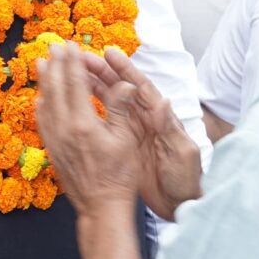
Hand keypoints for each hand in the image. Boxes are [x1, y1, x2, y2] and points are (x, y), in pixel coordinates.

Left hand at [34, 45, 143, 213]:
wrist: (101, 207)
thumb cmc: (120, 176)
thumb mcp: (126, 139)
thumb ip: (121, 109)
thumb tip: (125, 83)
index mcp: (84, 124)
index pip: (76, 84)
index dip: (72, 62)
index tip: (70, 45)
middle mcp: (64, 130)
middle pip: (56, 89)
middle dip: (55, 65)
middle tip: (53, 46)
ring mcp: (55, 141)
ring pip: (45, 103)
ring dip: (44, 81)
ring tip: (41, 63)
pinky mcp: (52, 151)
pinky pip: (42, 122)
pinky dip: (40, 105)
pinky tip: (40, 97)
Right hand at [83, 49, 203, 220]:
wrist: (179, 203)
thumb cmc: (185, 178)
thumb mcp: (181, 153)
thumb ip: (171, 129)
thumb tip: (164, 101)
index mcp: (160, 117)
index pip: (141, 87)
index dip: (125, 69)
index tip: (109, 54)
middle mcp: (144, 119)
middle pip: (121, 89)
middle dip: (102, 72)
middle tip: (81, 58)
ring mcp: (131, 131)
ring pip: (109, 102)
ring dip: (93, 86)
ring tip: (74, 72)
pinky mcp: (122, 145)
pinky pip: (103, 122)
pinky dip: (90, 110)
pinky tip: (74, 103)